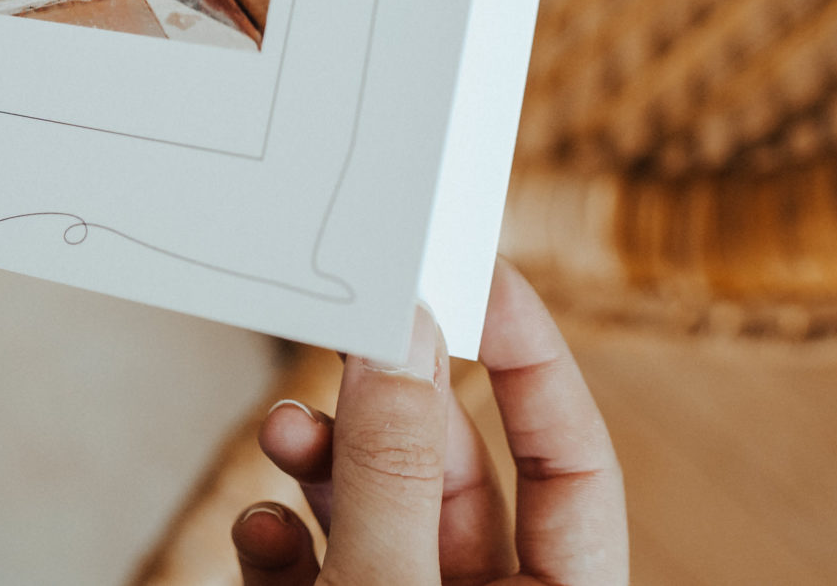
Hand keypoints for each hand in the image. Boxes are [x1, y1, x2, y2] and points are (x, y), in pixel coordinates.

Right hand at [231, 261, 625, 584]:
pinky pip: (316, 560)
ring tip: (284, 433)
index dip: (535, 365)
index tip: (482, 279)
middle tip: (348, 335)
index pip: (573, 464)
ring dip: (320, 461)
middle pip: (451, 472)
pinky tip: (262, 530)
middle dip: (389, 405)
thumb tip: (401, 337)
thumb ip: (391, 471)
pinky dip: (282, 535)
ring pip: (375, 509)